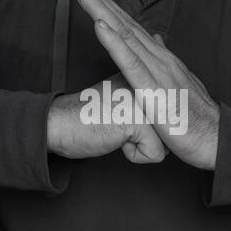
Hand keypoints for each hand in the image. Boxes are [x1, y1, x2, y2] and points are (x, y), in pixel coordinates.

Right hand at [47, 74, 166, 163]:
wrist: (59, 123)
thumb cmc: (89, 115)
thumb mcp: (123, 97)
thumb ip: (144, 93)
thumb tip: (159, 94)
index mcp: (145, 75)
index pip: (171, 110)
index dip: (153, 123)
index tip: (130, 116)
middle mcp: (150, 84)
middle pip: (172, 127)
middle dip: (148, 136)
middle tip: (118, 122)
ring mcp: (146, 101)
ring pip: (167, 142)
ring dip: (141, 144)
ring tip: (117, 129)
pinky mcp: (140, 121)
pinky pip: (154, 154)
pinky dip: (133, 154)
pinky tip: (115, 137)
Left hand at [71, 0, 219, 170]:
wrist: (215, 139)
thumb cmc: (194, 117)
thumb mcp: (178, 86)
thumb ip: (164, 63)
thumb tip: (155, 42)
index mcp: (161, 60)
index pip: (131, 29)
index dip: (111, 9)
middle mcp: (159, 59)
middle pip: (124, 25)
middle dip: (99, 1)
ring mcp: (157, 72)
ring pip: (124, 36)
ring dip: (101, 12)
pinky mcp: (154, 91)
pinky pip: (131, 63)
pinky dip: (114, 43)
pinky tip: (100, 26)